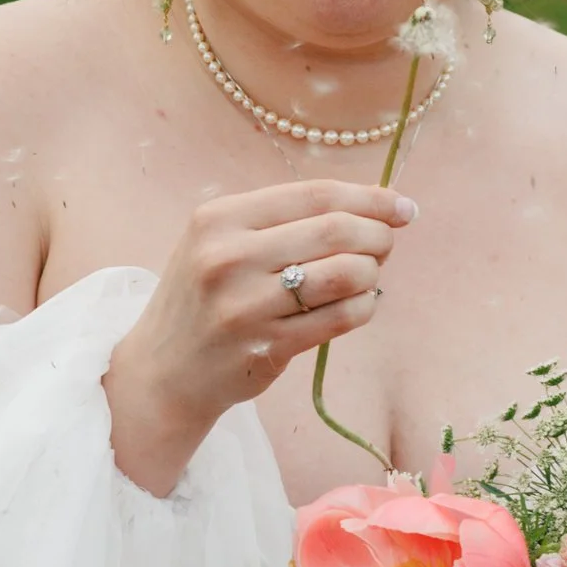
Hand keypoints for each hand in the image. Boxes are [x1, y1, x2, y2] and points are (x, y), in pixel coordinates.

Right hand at [107, 180, 415, 494]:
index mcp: (219, 218)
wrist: (162, 372)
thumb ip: (284, 221)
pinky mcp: (264, 348)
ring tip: (368, 277)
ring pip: (343, 274)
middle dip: (378, 235)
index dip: (371, 198)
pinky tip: (361, 304)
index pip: (315, 195)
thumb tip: (374, 207)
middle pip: (335, 230)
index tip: (403, 207)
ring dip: (372, 273)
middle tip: (386, 245)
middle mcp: (228, 257)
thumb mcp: (219, 242)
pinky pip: (338, 319)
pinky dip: (364, 307)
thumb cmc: (204, 297)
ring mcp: (245, 306)